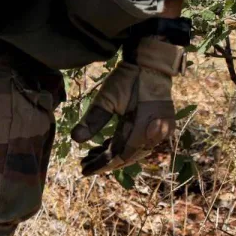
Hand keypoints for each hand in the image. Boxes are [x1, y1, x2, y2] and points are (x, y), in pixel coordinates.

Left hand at [70, 36, 183, 174]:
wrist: (151, 64)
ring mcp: (160, 129)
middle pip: (127, 155)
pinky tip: (105, 146)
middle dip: (105, 162)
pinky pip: (140, 141)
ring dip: (113, 154)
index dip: (102, 165)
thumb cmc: (128, 79)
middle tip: (83, 165)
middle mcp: (155, 132)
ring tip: (90, 157)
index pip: (121, 155)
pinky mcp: (159, 124)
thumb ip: (93, 120)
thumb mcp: (107, 98)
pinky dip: (122, 144)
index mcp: (144, 128)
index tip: (84, 171)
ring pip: (133, 150)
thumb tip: (75, 140)